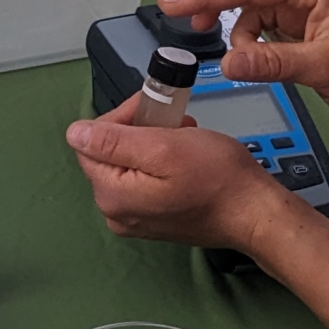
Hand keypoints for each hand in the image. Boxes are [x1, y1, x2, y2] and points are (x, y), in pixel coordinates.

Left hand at [66, 94, 296, 252]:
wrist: (253, 212)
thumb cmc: (217, 178)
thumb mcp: (163, 147)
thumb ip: (114, 141)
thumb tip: (75, 133)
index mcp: (112, 195)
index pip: (90, 143)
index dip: (120, 118)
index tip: (151, 108)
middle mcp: (116, 212)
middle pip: (108, 156)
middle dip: (138, 130)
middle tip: (172, 121)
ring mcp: (135, 220)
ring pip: (128, 166)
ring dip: (151, 144)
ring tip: (182, 137)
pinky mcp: (154, 220)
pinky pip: (144, 182)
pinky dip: (160, 163)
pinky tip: (183, 158)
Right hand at [155, 0, 328, 110]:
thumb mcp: (327, 70)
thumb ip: (274, 64)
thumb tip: (226, 64)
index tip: (169, 2)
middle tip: (167, 5)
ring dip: (220, 2)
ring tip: (196, 27)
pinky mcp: (304, 0)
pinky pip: (260, 2)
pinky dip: (243, 21)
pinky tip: (242, 47)